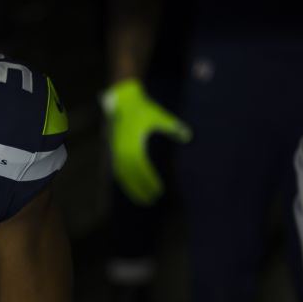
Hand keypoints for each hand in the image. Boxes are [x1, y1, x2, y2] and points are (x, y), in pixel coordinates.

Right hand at [101, 79, 191, 204]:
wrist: (123, 101)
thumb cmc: (143, 109)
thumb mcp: (159, 116)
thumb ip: (172, 126)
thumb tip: (188, 136)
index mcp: (133, 144)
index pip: (142, 169)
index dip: (150, 181)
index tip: (159, 191)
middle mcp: (122, 151)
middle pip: (132, 176)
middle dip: (141, 189)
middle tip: (152, 200)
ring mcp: (116, 152)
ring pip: (122, 176)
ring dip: (131, 188)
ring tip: (141, 199)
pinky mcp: (113, 151)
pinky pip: (118, 171)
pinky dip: (125, 181)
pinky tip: (132, 188)